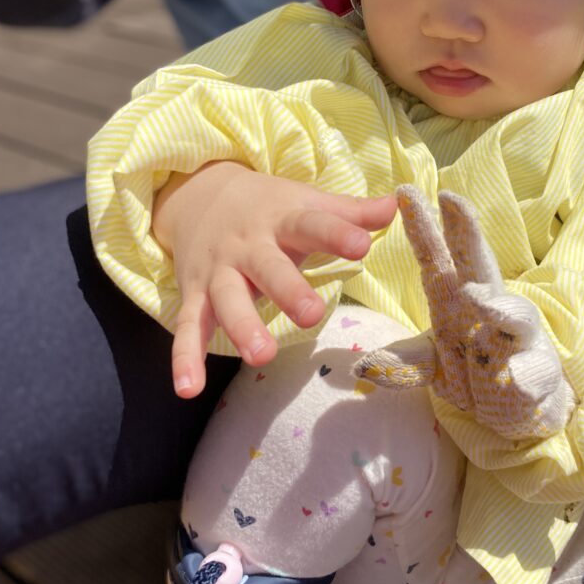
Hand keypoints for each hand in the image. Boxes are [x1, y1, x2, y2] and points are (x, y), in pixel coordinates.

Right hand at [152, 161, 395, 396]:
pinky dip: (184, 358)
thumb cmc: (269, 208)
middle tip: (311, 315)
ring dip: (241, 327)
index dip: (338, 234)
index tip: (362, 244)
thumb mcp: (308, 202)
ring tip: (260, 356)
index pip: (313, 224)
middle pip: (268, 268)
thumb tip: (399, 204)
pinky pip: (187, 328)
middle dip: (288, 290)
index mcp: (283, 220)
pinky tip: (188, 389)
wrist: (198, 195)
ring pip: (227, 300)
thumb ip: (351, 212)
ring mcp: (219, 272)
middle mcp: (248, 247)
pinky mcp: (195, 296)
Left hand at [355, 186, 573, 438]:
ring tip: (477, 300)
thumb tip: (362, 368)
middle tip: (452, 199)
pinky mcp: (538, 371)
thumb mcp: (434, 367)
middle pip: (478, 265)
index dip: (422, 227)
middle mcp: (489, 308)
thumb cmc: (474, 371)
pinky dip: (525, 375)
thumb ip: (404, 365)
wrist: (518, 408)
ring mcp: (517, 338)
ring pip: (514, 315)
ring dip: (497, 307)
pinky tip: (516, 380)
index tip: (404, 192)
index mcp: (456, 301)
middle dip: (467, 232)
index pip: (438, 258)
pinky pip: (532, 371)